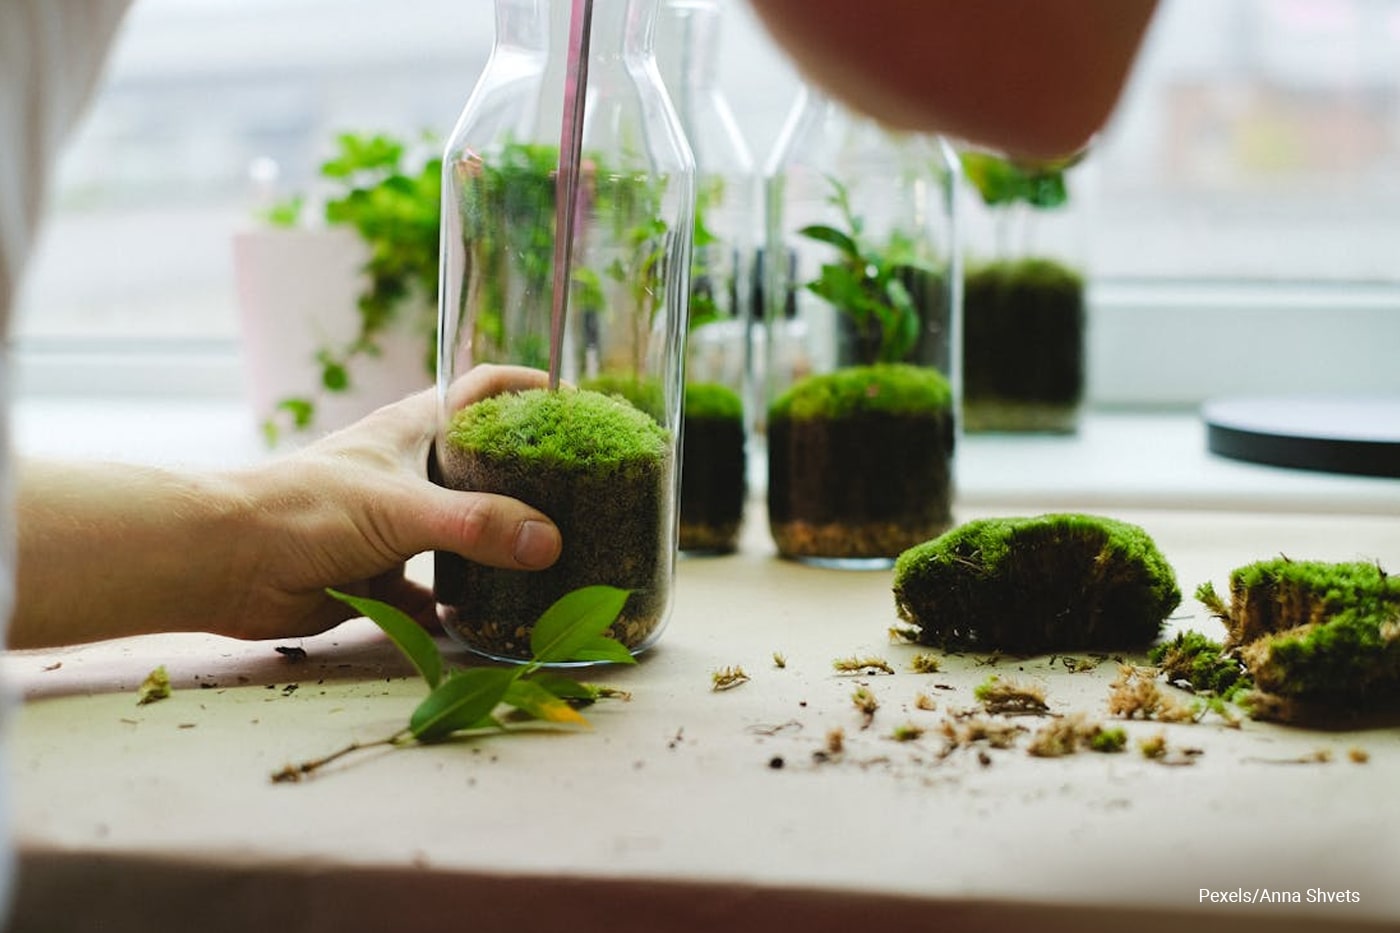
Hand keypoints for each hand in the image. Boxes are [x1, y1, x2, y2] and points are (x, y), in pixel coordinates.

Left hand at [221, 364, 561, 639]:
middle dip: (527, 479)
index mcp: (414, 431)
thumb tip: (549, 542)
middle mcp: (409, 473)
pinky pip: (430, 595)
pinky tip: (490, 625)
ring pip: (460, 534)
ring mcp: (394, 526)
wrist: (226, 564)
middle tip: (580, 496)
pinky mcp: (377, 576)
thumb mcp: (403, 509)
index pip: (481, 390)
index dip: (525, 390)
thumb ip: (477, 526)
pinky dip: (456, 611)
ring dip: (497, 548)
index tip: (575, 404)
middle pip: (481, 466)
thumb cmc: (306, 509)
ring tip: (552, 561)